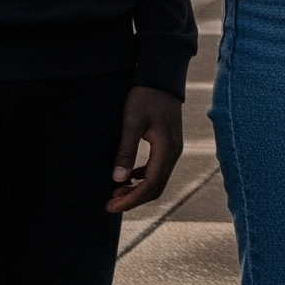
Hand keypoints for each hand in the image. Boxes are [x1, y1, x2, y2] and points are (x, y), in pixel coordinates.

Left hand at [106, 86, 182, 214]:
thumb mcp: (132, 122)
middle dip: (133, 199)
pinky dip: (144, 179)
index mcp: (167, 148)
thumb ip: (126, 151)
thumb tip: (118, 180)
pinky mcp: (170, 144)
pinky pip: (159, 170)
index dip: (130, 200)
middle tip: (110, 203)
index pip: (150, 185)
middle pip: (156, 187)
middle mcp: (174, 151)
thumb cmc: (145, 97)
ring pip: (158, 180)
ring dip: (138, 190)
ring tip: (116, 192)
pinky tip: (129, 177)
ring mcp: (174, 148)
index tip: (110, 206)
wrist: (161, 78)